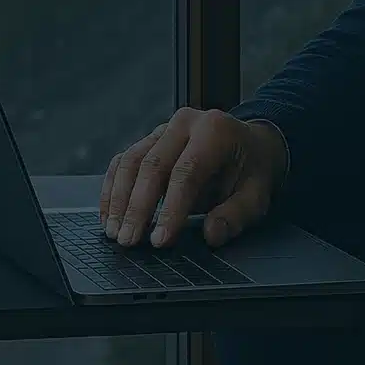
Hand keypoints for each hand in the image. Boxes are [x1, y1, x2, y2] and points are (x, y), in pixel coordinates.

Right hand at [98, 108, 287, 248]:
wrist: (251, 146)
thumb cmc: (252, 171)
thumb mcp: (256, 195)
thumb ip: (235, 215)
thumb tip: (211, 235)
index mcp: (214, 130)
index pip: (186, 172)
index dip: (171, 208)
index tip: (160, 239)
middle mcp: (184, 123)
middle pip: (152, 165)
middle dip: (137, 207)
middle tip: (128, 240)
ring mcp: (163, 129)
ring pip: (130, 161)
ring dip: (118, 200)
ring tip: (114, 232)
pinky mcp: (148, 141)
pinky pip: (122, 162)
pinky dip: (112, 190)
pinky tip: (108, 215)